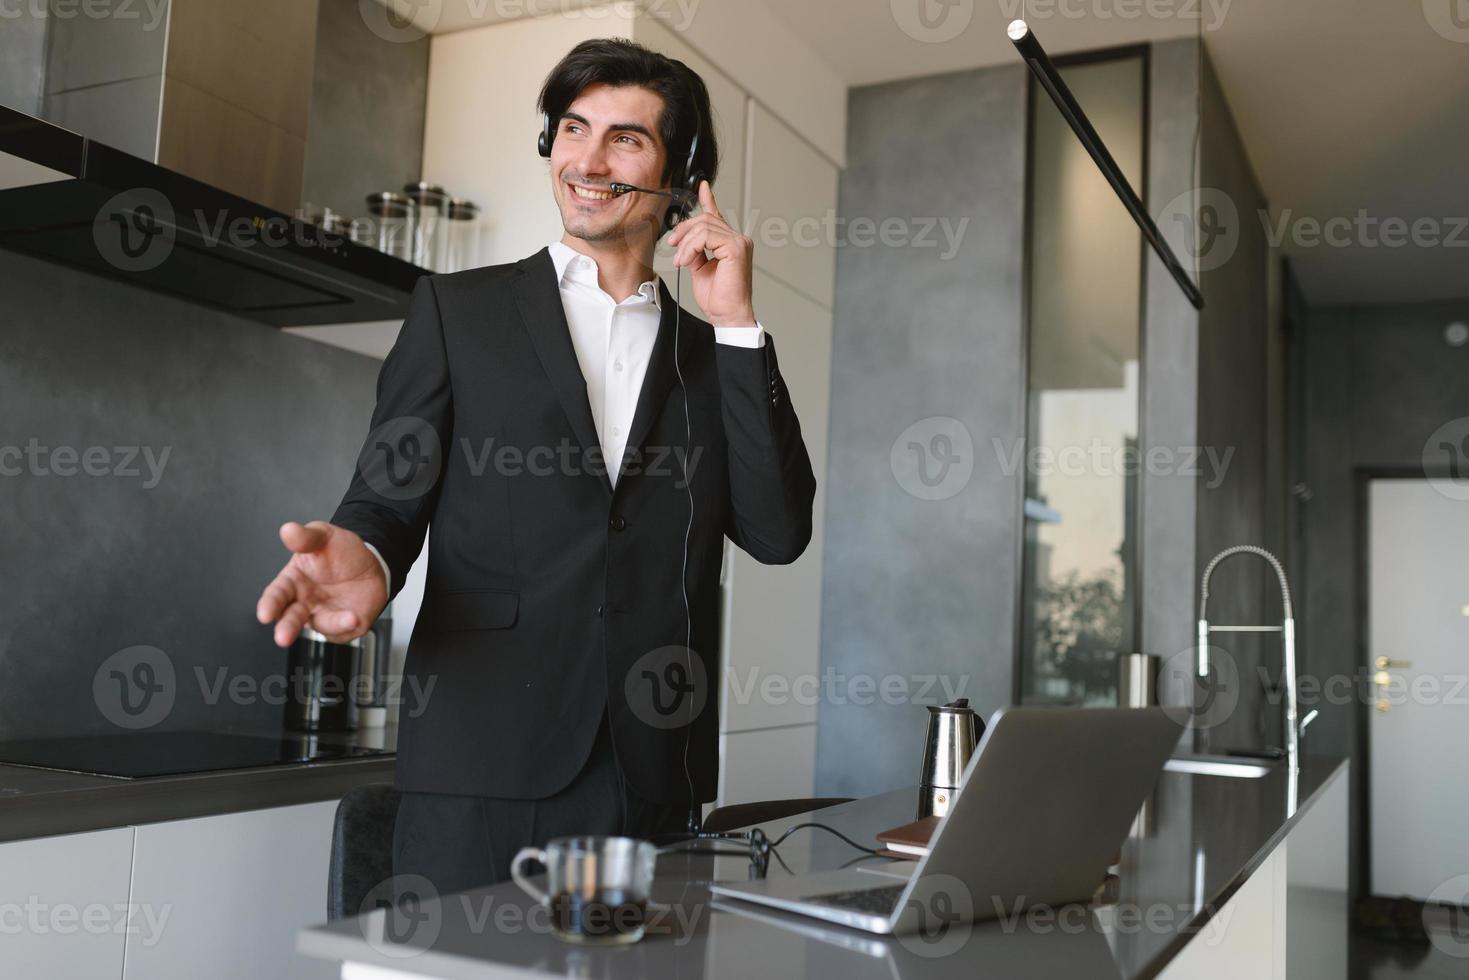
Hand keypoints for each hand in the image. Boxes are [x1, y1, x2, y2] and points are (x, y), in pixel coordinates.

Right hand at [255, 521, 387, 647]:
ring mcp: (324, 615)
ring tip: (348, 618)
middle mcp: (304, 602)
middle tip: (283, 637)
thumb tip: (288, 530)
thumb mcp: (324, 537)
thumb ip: (306, 537)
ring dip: (332, 623)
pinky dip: (348, 625)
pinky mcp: (343, 625)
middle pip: (290, 618)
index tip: (265, 614)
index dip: (270, 604)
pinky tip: (354, 617)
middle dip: (286, 628)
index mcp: (293, 581)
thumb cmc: (340, 552)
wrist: (370, 562)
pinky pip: (344, 630)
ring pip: (321, 625)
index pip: (276, 594)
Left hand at [666, 180, 756, 326]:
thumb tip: (685, 242)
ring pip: (704, 226)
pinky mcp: (736, 248)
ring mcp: (739, 242)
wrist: (727, 314)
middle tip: (672, 247)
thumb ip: (694, 250)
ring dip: (685, 244)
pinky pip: (707, 236)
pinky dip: (692, 247)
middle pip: (705, 219)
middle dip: (683, 231)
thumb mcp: (699, 268)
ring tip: (681, 261)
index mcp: (730, 243)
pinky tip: (687, 260)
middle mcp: (737, 239)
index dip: (708, 200)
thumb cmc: (718, 298)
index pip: (717, 216)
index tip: (702, 187)